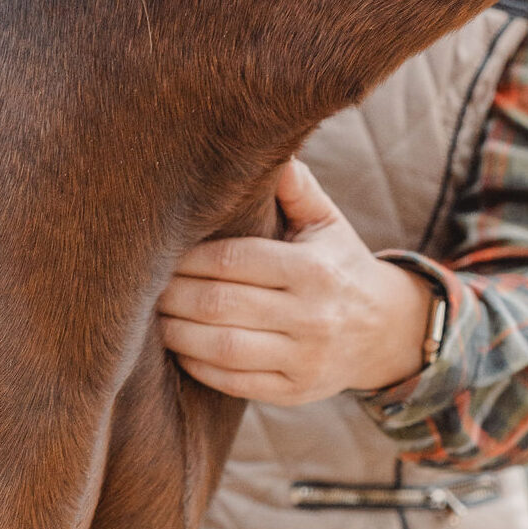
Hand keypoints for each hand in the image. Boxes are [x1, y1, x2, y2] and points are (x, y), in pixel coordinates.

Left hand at [158, 158, 434, 404]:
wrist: (386, 332)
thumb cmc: (340, 267)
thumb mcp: (328, 223)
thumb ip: (295, 187)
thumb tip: (263, 137)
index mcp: (314, 270)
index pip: (234, 261)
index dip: (188, 258)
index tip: (159, 252)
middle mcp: (312, 316)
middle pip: (220, 304)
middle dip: (172, 295)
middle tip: (141, 285)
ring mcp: (305, 359)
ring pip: (222, 347)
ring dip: (177, 333)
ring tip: (154, 317)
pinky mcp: (295, 391)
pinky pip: (234, 382)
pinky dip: (198, 365)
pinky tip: (180, 347)